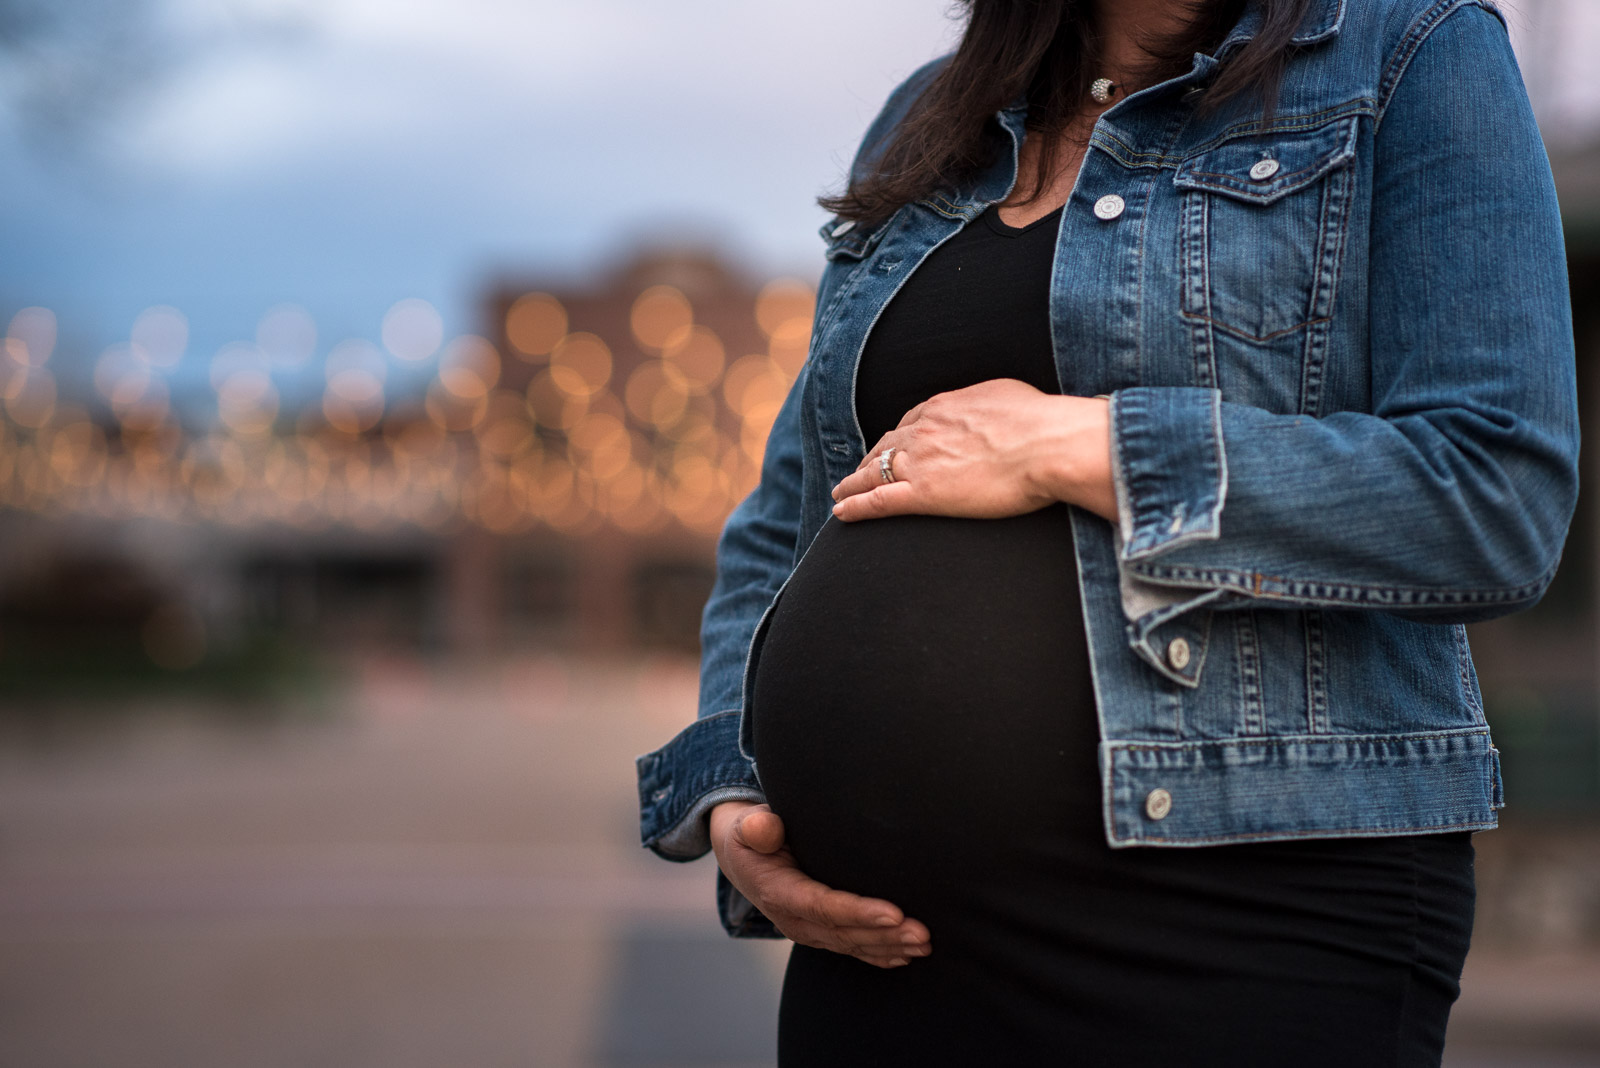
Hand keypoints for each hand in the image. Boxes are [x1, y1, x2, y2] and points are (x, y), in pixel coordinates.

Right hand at [709, 800, 931, 967]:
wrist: (742, 858)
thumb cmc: (750, 836)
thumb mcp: (746, 826)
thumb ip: (757, 828)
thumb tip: (765, 827)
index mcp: (778, 893)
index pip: (823, 907)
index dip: (859, 912)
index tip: (893, 913)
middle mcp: (794, 919)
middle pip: (844, 933)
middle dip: (886, 935)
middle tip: (922, 933)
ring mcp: (807, 930)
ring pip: (852, 944)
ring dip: (889, 947)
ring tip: (924, 944)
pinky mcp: (819, 932)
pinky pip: (850, 948)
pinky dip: (878, 954)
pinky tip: (904, 957)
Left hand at [830, 379, 1116, 522]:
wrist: (1049, 444)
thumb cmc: (1041, 421)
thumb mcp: (1008, 396)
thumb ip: (989, 405)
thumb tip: (994, 410)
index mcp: (943, 407)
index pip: (908, 423)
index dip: (896, 438)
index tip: (890, 448)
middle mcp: (924, 430)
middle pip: (885, 446)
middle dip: (869, 459)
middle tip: (858, 472)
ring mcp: (920, 462)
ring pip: (873, 472)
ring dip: (852, 483)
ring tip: (841, 493)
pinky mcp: (924, 494)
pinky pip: (878, 501)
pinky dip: (855, 506)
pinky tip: (840, 512)